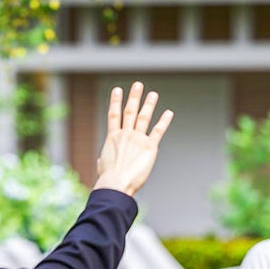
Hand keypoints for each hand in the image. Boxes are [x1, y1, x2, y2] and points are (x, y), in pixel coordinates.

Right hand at [93, 83, 173, 197]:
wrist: (116, 183)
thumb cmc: (107, 179)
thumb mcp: (102, 166)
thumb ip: (103, 160)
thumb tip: (101, 161)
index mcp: (112, 138)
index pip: (113, 115)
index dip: (115, 101)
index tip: (117, 90)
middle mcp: (125, 134)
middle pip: (130, 111)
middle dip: (134, 97)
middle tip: (138, 85)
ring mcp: (137, 139)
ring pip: (143, 117)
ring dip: (149, 104)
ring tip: (153, 94)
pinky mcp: (149, 147)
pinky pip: (158, 131)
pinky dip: (164, 121)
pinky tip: (168, 113)